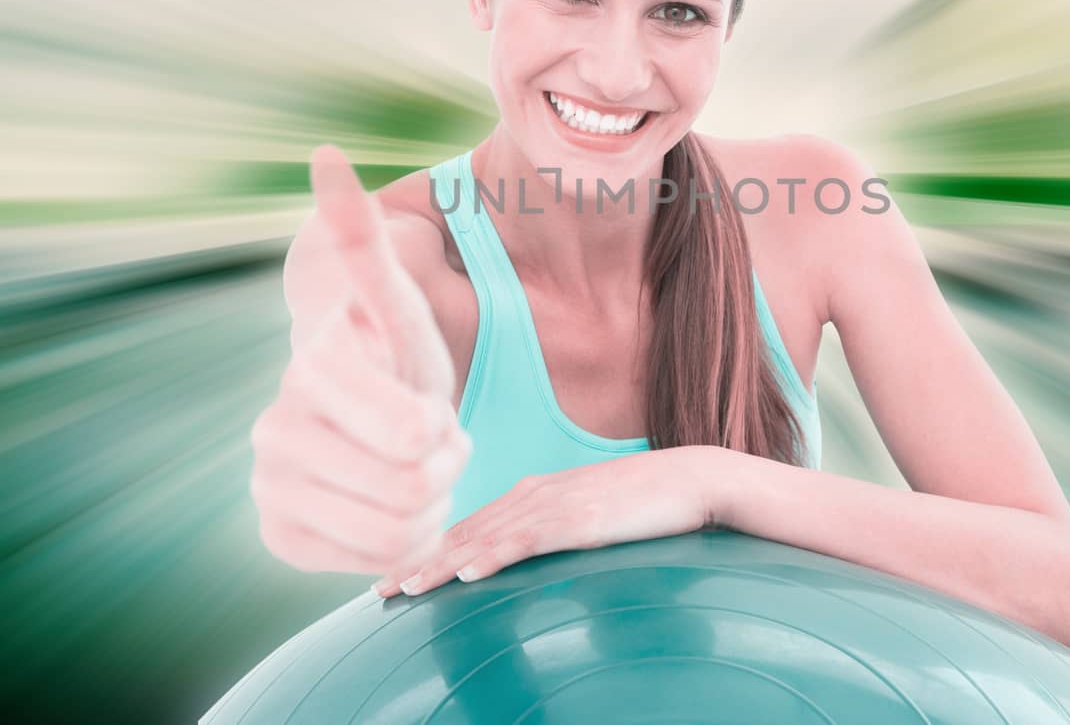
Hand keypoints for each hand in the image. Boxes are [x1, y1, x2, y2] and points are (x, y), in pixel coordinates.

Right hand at [250, 144, 469, 575]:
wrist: (370, 413)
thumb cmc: (394, 354)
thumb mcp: (398, 300)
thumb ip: (362, 239)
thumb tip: (325, 154)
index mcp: (315, 365)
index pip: (414, 432)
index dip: (440, 428)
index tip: (428, 406)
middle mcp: (275, 424)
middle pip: (413, 485)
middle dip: (441, 466)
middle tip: (427, 437)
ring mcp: (270, 483)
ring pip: (397, 531)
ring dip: (426, 505)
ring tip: (411, 469)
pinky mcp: (279, 534)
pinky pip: (371, 563)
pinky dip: (399, 542)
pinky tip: (384, 504)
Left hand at [374, 446, 720, 596]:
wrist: (691, 480)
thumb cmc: (644, 502)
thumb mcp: (588, 516)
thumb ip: (555, 530)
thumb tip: (530, 559)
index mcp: (532, 493)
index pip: (468, 525)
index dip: (427, 550)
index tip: (393, 574)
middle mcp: (533, 495)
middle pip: (463, 532)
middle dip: (417, 561)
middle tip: (378, 589)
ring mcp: (555, 506)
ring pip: (484, 539)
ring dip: (439, 566)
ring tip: (405, 589)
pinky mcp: (579, 521)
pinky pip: (526, 541)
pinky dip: (492, 557)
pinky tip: (466, 574)